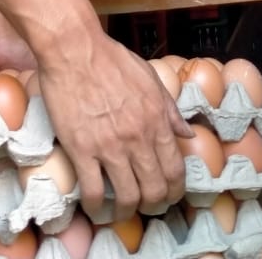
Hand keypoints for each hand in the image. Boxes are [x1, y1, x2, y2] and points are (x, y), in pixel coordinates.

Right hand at [37, 32, 191, 219]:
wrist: (74, 50)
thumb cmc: (111, 59)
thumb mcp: (150, 79)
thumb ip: (170, 109)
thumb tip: (187, 133)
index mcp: (157, 120)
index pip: (175, 169)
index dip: (174, 190)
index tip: (168, 196)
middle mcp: (138, 138)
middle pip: (155, 189)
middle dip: (154, 204)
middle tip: (146, 206)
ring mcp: (109, 146)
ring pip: (127, 196)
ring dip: (126, 211)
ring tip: (121, 211)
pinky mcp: (81, 150)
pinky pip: (93, 191)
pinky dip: (96, 207)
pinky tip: (94, 208)